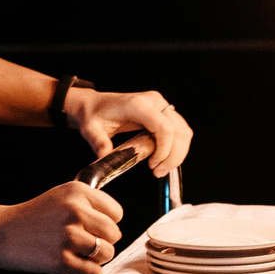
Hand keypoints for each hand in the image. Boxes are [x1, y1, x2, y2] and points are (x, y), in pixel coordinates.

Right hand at [0, 180, 122, 273]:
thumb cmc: (33, 217)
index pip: (116, 213)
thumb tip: (116, 223)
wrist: (0, 233)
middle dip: (104, 242)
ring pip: (107, 253)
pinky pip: (93, 272)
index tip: (94, 228)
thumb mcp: (61, 196)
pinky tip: (78, 268)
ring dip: (97, 259)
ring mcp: (68, 236)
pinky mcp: (61, 260)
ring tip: (81, 255)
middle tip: (87, 245)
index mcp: (77, 192)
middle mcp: (75, 211)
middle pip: (114, 234)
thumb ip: (88, 204)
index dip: (108, 223)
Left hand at [67, 88, 192, 175]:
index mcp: (138, 104)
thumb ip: (98, 142)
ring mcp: (161, 105)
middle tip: (158, 172)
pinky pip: (180, 130)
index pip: (164, 127)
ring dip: (177, 153)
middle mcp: (154, 101)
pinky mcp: (164, 112)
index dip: (165, 150)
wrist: (95, 104)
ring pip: (183, 131)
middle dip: (173, 156)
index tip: (153, 165)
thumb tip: (105, 157)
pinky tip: (163, 158)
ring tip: (161, 168)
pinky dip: (176, 147)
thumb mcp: (90, 129)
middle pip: (178, 131)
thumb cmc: (94, 115)